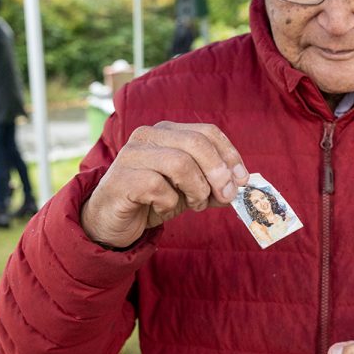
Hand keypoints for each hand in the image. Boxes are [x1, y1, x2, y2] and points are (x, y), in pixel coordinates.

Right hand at [81, 122, 248, 247]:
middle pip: (197, 143)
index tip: (243, 180)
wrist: (110, 221)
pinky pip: (158, 187)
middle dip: (218, 172)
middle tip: (226, 196)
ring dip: (196, 190)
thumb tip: (240, 185)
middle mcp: (148, 135)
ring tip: (194, 205)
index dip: (230, 155)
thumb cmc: (153, 200)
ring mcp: (132, 154)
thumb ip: (214, 185)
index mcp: (168, 132)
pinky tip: (163, 209)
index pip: (207, 132)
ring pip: (180, 163)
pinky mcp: (121, 178)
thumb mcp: (189, 190)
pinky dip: (170, 203)